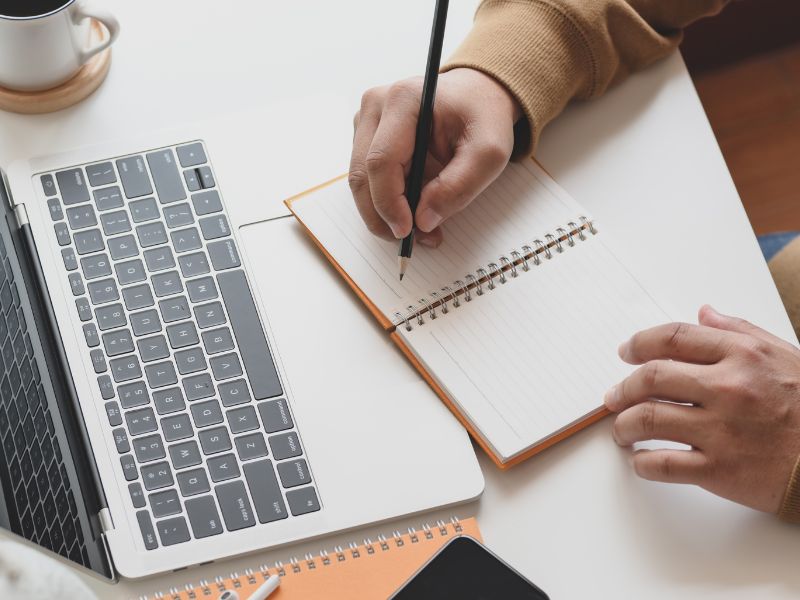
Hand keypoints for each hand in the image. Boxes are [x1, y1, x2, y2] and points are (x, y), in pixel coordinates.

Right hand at [349, 68, 520, 246]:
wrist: (477, 96)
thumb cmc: (483, 118)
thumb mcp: (489, 153)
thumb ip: (459, 186)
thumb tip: (423, 221)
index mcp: (404, 100)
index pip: (381, 161)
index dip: (389, 203)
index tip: (407, 232)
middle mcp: (376, 105)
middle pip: (362, 175)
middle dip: (382, 216)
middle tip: (412, 241)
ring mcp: (366, 119)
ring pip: (361, 180)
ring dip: (383, 214)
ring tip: (419, 230)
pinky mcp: (366, 135)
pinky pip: (367, 178)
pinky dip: (385, 202)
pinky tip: (411, 210)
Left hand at [605, 305, 799, 513]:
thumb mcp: (783, 357)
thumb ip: (740, 332)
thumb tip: (703, 313)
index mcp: (741, 356)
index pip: (673, 338)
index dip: (640, 343)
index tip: (625, 352)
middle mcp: (727, 389)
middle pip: (650, 378)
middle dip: (622, 387)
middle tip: (613, 396)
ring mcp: (721, 431)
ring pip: (647, 420)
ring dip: (623, 425)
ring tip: (621, 429)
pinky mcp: (719, 470)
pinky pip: (663, 465)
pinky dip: (642, 463)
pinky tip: (640, 460)